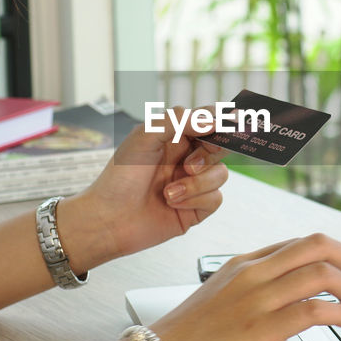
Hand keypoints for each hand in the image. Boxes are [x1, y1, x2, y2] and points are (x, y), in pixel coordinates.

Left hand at [59, 106, 229, 269]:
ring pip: (221, 174)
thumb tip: (212, 120)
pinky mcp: (196, 208)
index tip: (232, 121)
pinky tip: (173, 203)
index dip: (220, 120)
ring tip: (169, 191)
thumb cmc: (119, 178)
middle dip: (210, 154)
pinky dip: (196, 199)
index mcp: (174, 137)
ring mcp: (193, 184)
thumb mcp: (144, 137)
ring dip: (196, 183)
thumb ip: (178, 121)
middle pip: (220, 147)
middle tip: (189, 165)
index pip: (206, 121)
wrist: (109, 220)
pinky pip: (215, 198)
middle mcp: (186, 158)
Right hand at [150, 234, 340, 340]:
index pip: (300, 242)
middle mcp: (253, 273)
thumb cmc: (187, 336)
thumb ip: (253, 288)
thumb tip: (288, 294)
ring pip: (322, 273)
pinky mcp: (263, 329)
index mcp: (244, 263)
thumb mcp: (221, 295)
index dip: (333, 253)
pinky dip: (339, 313)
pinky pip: (315, 309)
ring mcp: (258, 299)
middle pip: (318, 245)